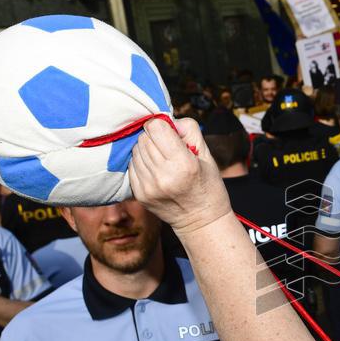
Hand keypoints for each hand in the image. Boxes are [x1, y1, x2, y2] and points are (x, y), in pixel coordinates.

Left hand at [128, 117, 231, 236]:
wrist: (201, 221)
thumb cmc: (208, 185)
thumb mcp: (208, 155)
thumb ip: (189, 131)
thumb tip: (168, 119)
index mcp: (184, 164)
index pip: (156, 127)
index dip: (162, 126)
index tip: (169, 133)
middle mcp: (164, 176)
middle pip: (144, 138)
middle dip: (154, 137)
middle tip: (167, 147)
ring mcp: (149, 187)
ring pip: (135, 151)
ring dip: (146, 150)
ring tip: (162, 160)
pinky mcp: (140, 194)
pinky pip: (132, 166)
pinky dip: (141, 163)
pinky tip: (155, 170)